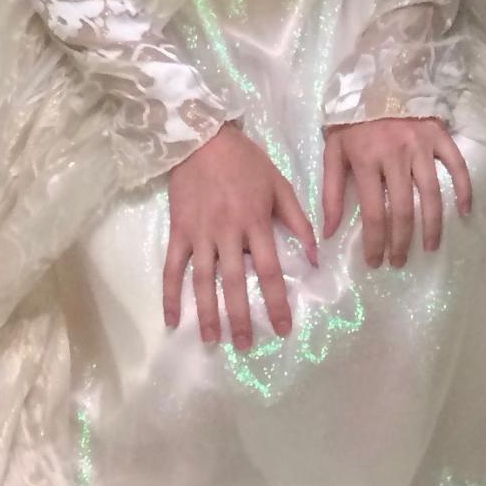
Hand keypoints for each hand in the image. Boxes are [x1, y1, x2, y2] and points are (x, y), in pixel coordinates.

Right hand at [165, 125, 317, 349]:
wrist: (203, 138)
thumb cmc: (246, 162)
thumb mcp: (280, 184)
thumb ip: (298, 221)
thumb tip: (315, 257)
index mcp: (255, 222)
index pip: (269, 271)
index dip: (276, 302)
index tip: (283, 328)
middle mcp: (227, 233)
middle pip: (235, 283)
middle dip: (241, 318)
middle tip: (246, 346)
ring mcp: (200, 234)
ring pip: (203, 281)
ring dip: (207, 313)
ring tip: (212, 340)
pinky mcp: (178, 231)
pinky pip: (172, 268)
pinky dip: (169, 295)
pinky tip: (172, 320)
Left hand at [323, 115, 473, 268]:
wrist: (378, 78)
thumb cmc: (353, 120)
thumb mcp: (333, 151)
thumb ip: (331, 191)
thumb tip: (329, 232)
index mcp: (367, 159)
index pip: (374, 212)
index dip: (375, 242)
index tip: (376, 261)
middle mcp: (396, 154)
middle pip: (404, 209)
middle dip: (402, 242)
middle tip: (400, 261)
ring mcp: (421, 145)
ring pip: (432, 194)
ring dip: (433, 225)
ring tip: (430, 247)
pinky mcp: (439, 136)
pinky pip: (457, 166)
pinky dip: (465, 190)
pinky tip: (465, 212)